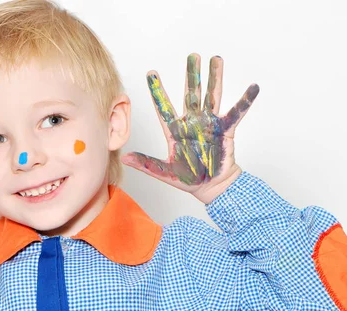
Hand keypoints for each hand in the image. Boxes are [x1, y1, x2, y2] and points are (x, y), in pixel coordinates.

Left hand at [122, 53, 258, 203]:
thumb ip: (146, 164)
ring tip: (216, 59)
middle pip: (190, 94)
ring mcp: (209, 124)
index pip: (163, 107)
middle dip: (191, 75)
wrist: (210, 187)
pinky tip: (253, 87)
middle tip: (192, 56)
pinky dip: (245, 100)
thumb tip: (125, 157)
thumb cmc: (188, 179)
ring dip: (214, 78)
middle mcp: (192, 123)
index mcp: (175, 131)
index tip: (150, 72)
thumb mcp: (163, 172)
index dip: (157, 90)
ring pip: (211, 96)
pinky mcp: (225, 130)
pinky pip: (236, 113)